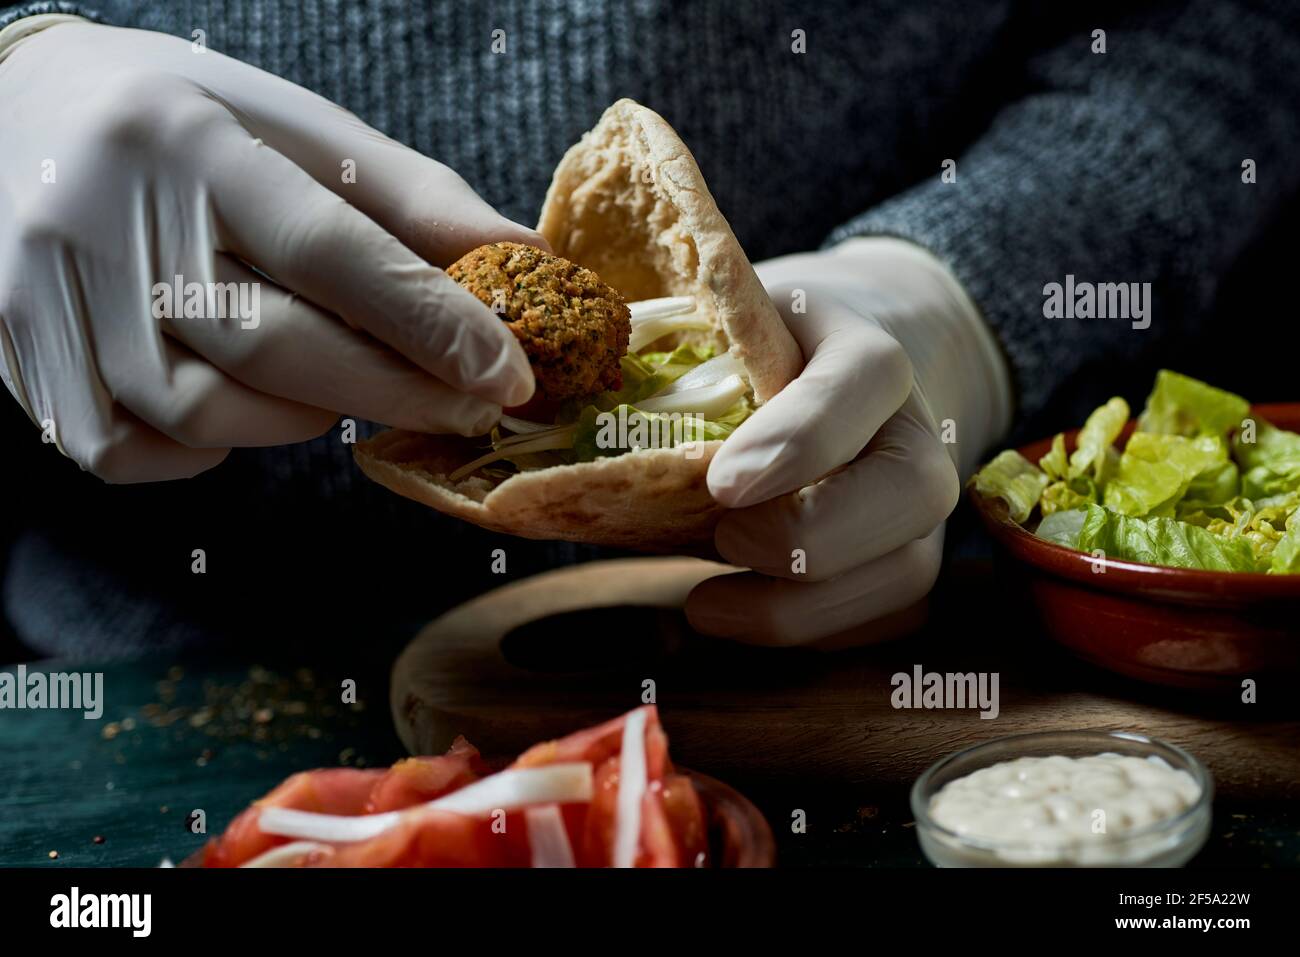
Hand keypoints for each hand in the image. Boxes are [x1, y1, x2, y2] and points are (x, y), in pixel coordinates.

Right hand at [0, 19, 540, 481]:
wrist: (18, 112)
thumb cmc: (196, 126)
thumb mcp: (302, 130)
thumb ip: (415, 202)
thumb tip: (529, 262)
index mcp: (189, 141)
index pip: (329, 248)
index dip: (431, 322)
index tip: (512, 375)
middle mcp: (103, 217)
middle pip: (271, 346)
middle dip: (395, 390)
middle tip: (469, 406)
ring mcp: (47, 296)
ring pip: (204, 412)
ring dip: (302, 415)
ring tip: (341, 379)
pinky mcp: (18, 356)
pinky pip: (127, 453)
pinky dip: (205, 448)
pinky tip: (241, 402)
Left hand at [686, 237, 1012, 647]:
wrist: (839, 371)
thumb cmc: (767, 354)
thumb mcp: (735, 324)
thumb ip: (690, 347)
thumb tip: (568, 391)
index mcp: (870, 351)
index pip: (866, 381)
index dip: (801, 438)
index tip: (723, 483)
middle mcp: (918, 431)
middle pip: (908, 493)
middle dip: (807, 534)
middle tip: (721, 536)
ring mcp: (921, 509)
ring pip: (901, 576)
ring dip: (797, 607)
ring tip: (705, 603)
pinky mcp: (908, 564)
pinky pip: (881, 621)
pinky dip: (808, 630)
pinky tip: (741, 612)